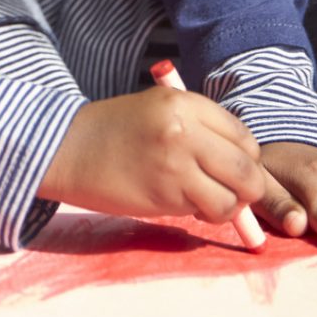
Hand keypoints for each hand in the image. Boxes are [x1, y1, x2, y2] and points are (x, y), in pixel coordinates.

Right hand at [39, 85, 267, 224]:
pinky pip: (206, 210)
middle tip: (234, 194)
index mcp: (184, 102)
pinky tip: (185, 205)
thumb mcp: (158, 109)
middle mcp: (185, 129)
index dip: (247, 158)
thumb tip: (243, 160)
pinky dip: (203, 214)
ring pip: (232, 197)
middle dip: (249, 188)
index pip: (244, 136)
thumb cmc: (113, 131)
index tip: (234, 169)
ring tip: (205, 201)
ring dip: (226, 207)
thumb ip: (200, 127)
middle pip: (247, 169)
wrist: (67, 149)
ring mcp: (176, 163)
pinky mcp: (165, 193)